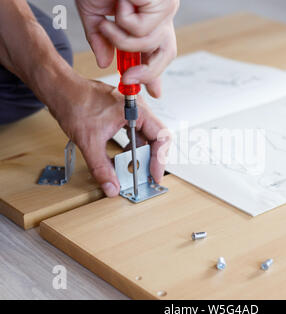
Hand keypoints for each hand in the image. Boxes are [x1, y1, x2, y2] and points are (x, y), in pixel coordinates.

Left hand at [49, 76, 170, 196]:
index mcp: (136, 109)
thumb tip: (112, 186)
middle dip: (151, 160)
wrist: (60, 89)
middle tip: (146, 177)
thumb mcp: (89, 141)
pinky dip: (131, 149)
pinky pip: (135, 135)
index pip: (161, 136)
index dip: (160, 158)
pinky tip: (123, 159)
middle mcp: (138, 109)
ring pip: (147, 138)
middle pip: (157, 138)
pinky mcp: (124, 116)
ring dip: (141, 155)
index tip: (154, 174)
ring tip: (133, 170)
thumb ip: (101, 167)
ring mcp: (132, 112)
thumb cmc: (73, 101)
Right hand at [76, 0, 178, 97]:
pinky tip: (121, 3)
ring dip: (120, 37)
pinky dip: (123, 21)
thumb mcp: (94, 14)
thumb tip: (104, 62)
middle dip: (148, 72)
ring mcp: (165, 9)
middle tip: (129, 79)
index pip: (158, 50)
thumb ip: (101, 40)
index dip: (155, 73)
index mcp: (148, 19)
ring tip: (109, 19)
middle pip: (166, 54)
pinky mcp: (163, 3)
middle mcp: (161, 15)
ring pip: (148, 44)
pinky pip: (142, 30)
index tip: (154, 92)